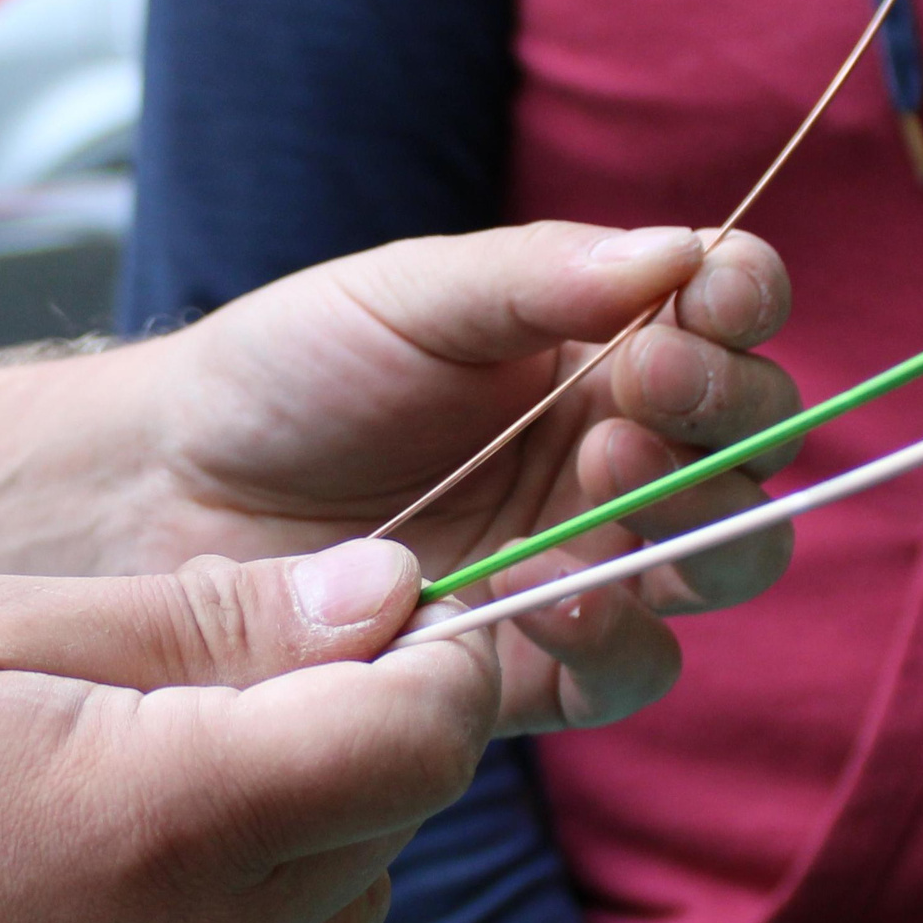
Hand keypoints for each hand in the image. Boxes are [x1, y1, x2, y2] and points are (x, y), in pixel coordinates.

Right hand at [0, 538, 493, 922]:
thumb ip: (213, 621)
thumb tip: (392, 592)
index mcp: (172, 819)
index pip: (421, 740)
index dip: (426, 667)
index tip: (377, 627)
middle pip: (387, 830)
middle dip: (345, 747)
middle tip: (207, 698)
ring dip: (295, 852)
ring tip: (136, 802)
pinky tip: (91, 908)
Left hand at [140, 223, 803, 734]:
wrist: (166, 492)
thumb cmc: (286, 373)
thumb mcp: (407, 294)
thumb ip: (541, 276)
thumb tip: (683, 253)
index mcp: (602, 348)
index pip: (731, 318)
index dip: (744, 307)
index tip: (704, 300)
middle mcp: (617, 458)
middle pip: (756, 448)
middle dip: (726, 412)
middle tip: (639, 385)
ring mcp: (587, 563)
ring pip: (725, 561)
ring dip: (696, 518)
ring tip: (598, 473)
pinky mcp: (536, 668)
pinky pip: (634, 668)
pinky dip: (618, 632)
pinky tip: (552, 593)